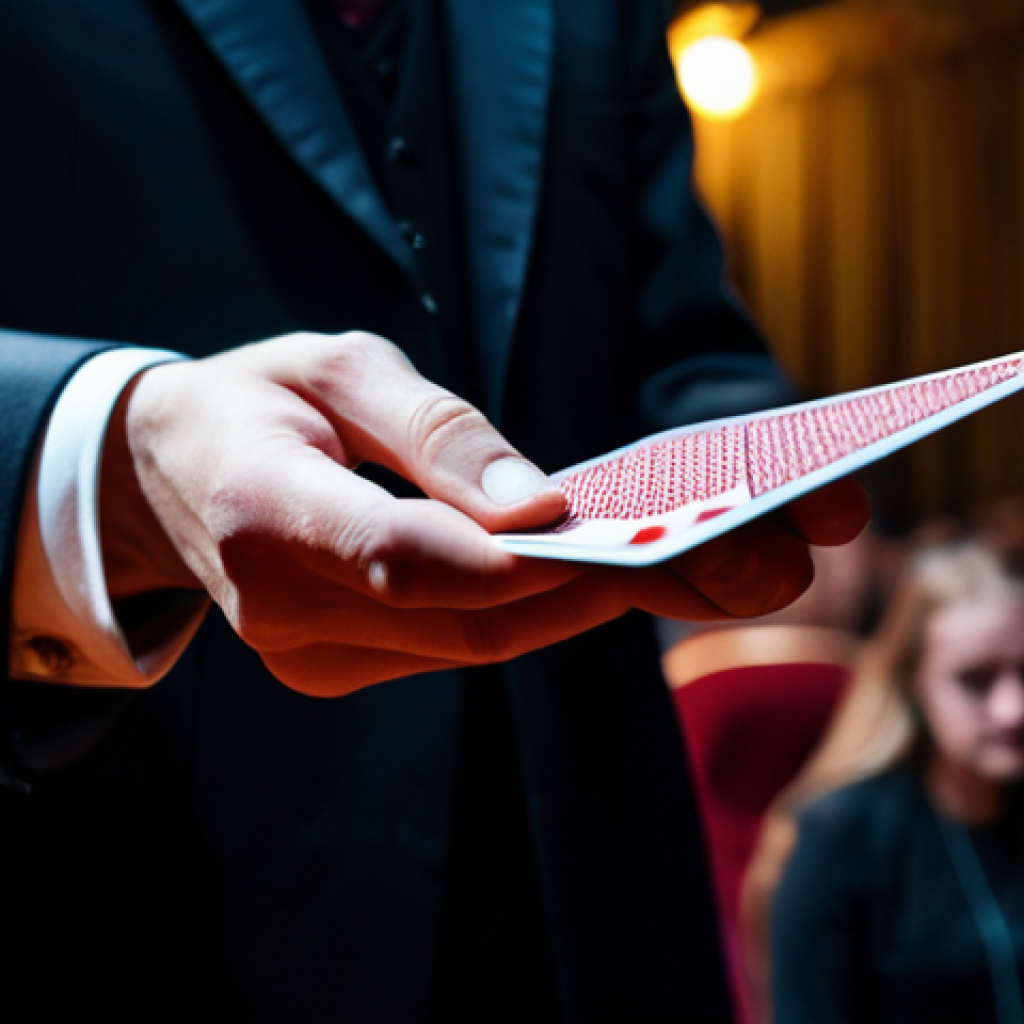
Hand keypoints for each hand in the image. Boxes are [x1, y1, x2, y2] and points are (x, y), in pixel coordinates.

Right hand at [99, 331, 869, 695]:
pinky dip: (544, 612)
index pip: (405, 559)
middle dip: (613, 590)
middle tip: (748, 557)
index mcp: (262, 515)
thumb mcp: (334, 366)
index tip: (643, 540)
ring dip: (599, 605)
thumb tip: (537, 500)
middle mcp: (286, 612)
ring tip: (717, 565)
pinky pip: (462, 647)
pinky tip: (620, 575)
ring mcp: (313, 657)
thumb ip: (431, 431)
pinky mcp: (341, 669)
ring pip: (482, 646)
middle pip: (473, 622)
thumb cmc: (253, 402)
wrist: (166, 476)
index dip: (524, 560)